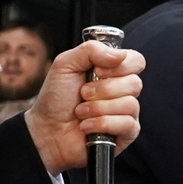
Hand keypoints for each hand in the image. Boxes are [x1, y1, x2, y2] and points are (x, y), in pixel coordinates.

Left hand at [24, 42, 144, 172]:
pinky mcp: (125, 134)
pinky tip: (87, 126)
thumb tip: (121, 55)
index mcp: (112, 71)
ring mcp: (126, 113)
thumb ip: (91, 50)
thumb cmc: (56, 97)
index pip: (136, 61)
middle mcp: (122, 91)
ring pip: (130, 105)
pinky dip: (102, 124)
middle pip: (135, 83)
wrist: (46, 129)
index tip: (97, 71)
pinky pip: (127, 124)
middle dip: (103, 89)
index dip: (120, 66)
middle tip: (83, 93)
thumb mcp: (66, 64)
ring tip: (81, 112)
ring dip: (98, 108)